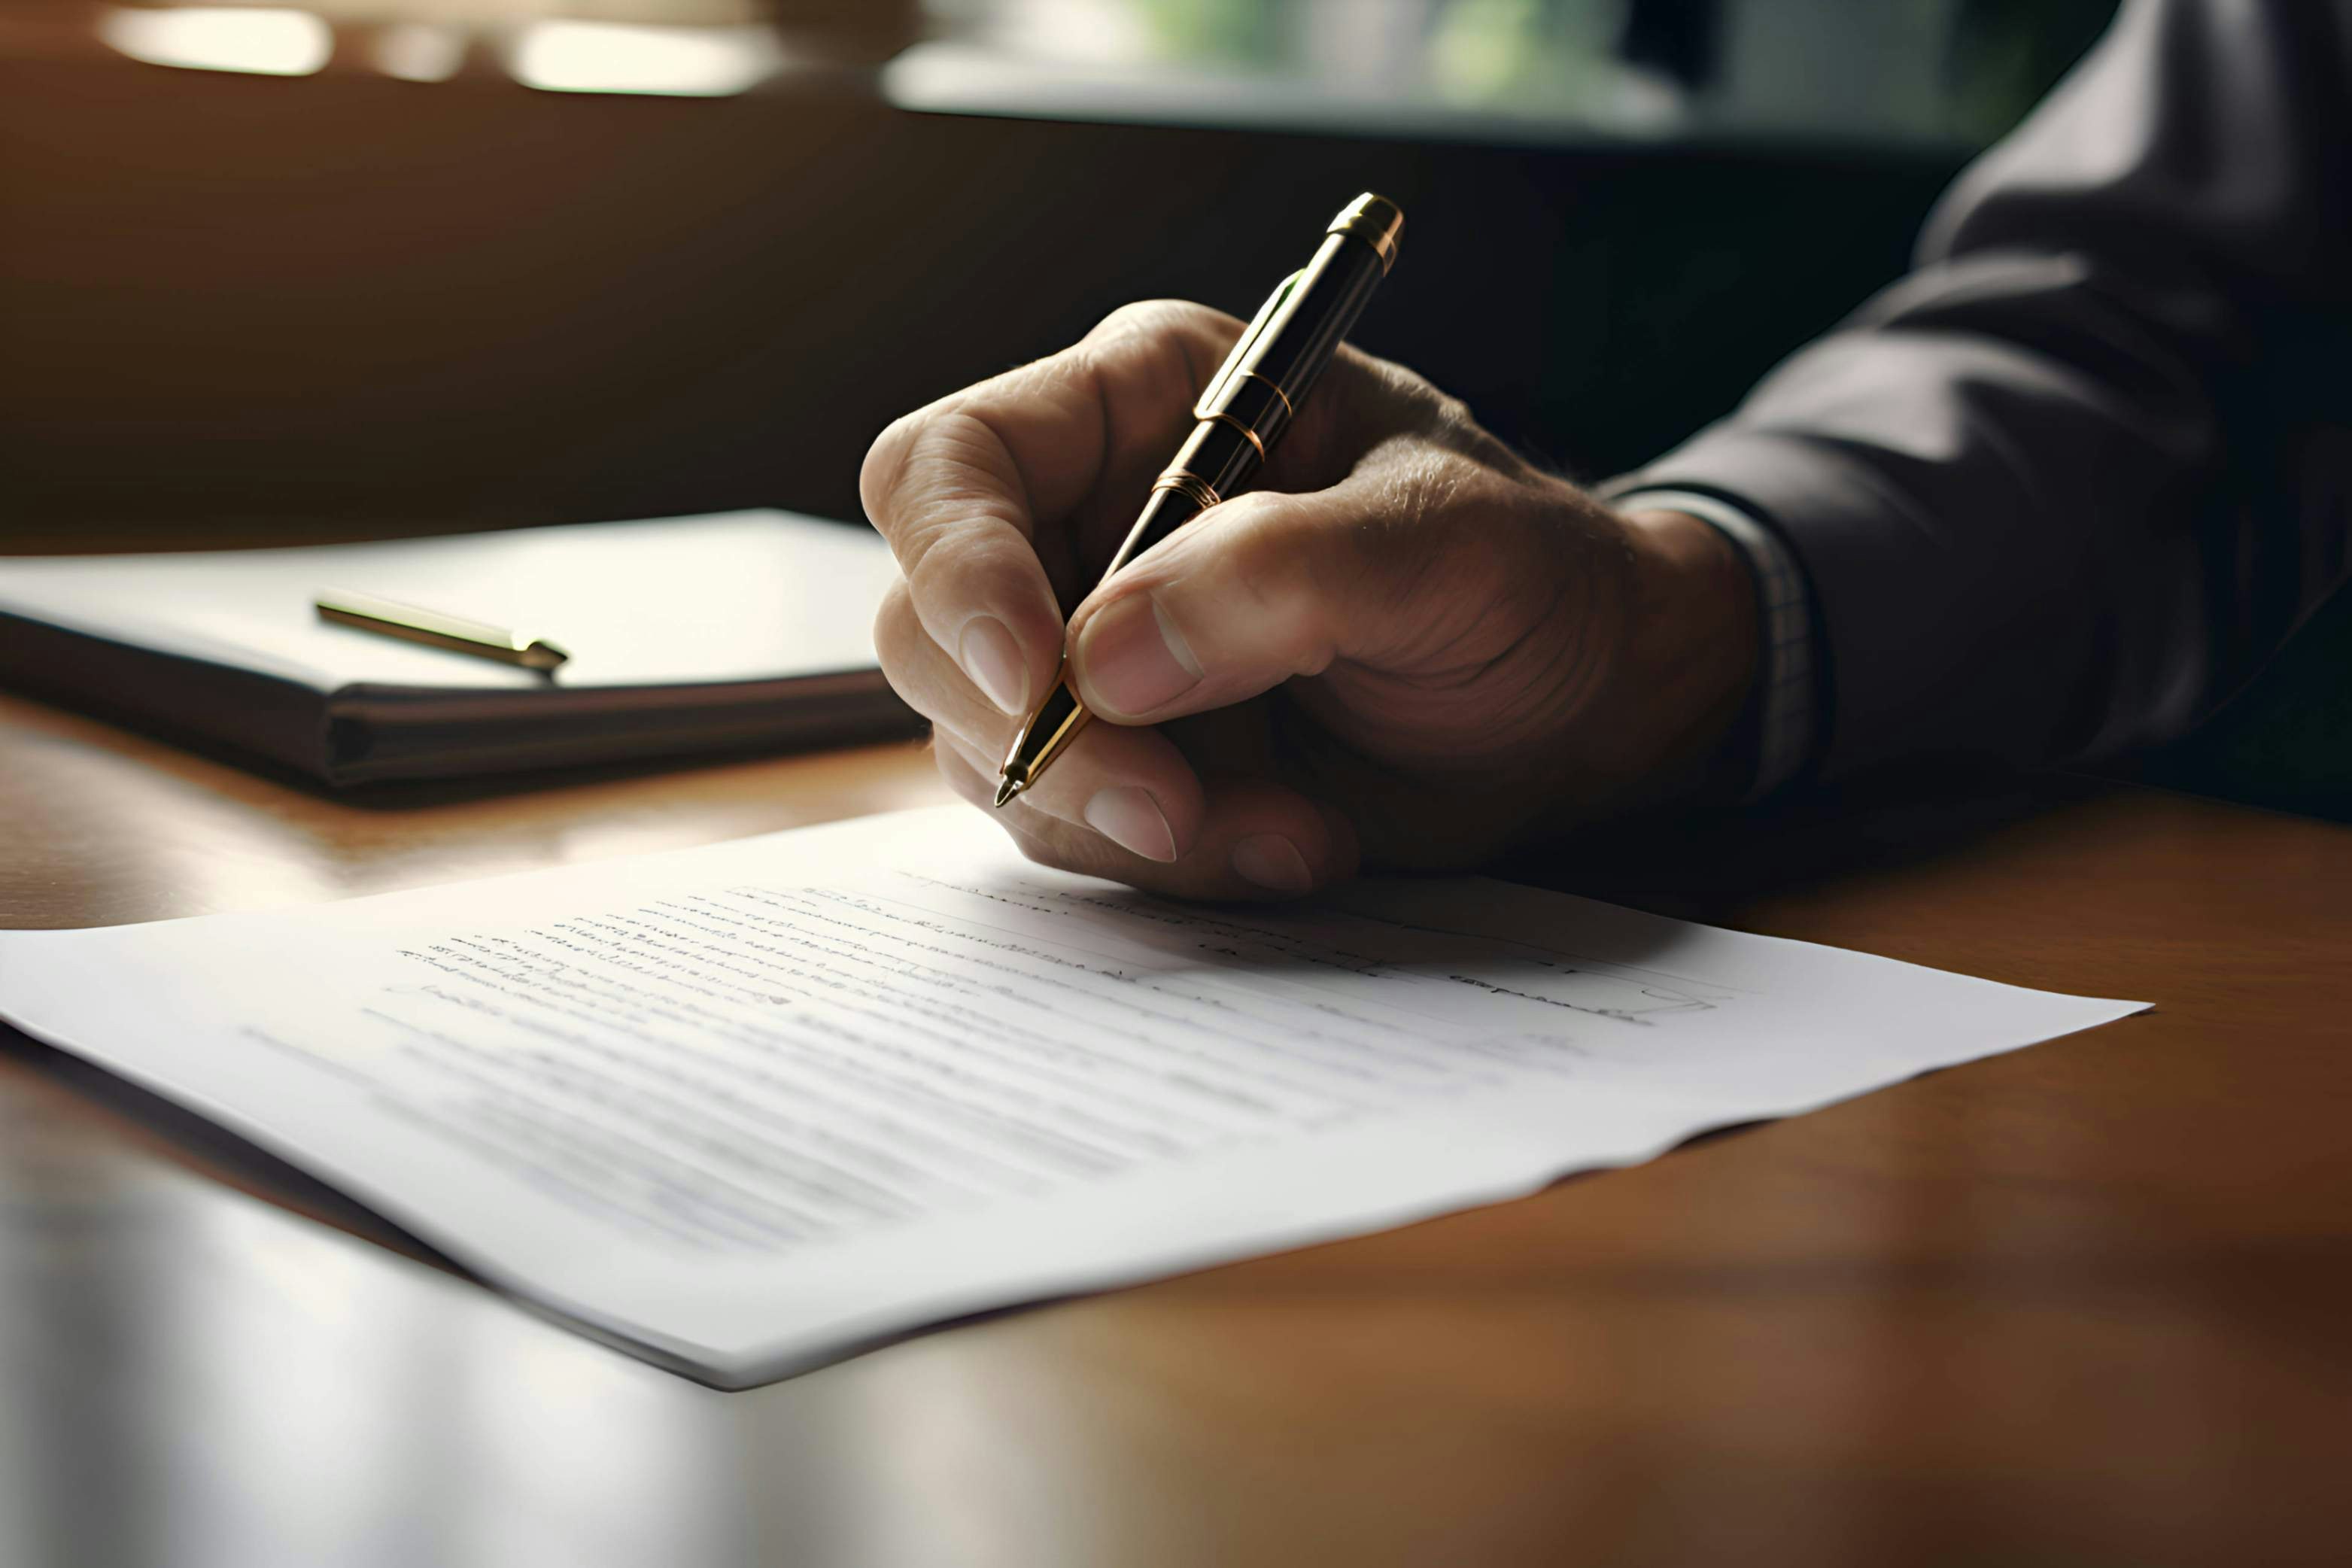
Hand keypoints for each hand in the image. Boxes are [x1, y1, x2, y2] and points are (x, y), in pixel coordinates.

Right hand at [860, 300, 1756, 898]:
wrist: (1584, 702)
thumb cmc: (1527, 577)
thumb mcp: (1441, 544)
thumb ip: (1279, 574)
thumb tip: (1101, 662)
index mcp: (1143, 406)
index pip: (954, 464)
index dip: (958, 567)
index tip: (1028, 679)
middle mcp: (1090, 522)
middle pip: (933, 626)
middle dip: (1041, 737)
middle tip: (1176, 808)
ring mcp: (1097, 651)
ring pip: (992, 750)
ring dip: (1126, 821)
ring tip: (1293, 831)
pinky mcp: (1129, 759)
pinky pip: (1075, 831)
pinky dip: (1174, 864)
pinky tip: (1298, 842)